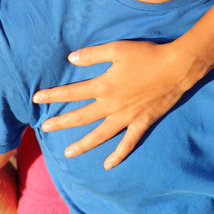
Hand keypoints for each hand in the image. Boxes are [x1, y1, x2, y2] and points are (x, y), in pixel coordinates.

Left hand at [32, 40, 197, 169]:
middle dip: (61, 123)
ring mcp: (127, 117)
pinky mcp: (142, 123)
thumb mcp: (117, 48)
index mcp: (104, 86)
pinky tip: (108, 165)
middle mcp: (112, 106)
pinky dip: (118, 155)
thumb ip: (92, 55)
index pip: (72, 93)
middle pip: (81, 117)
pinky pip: (128, 143)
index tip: (36, 99)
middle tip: (44, 128)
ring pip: (100, 135)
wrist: (177, 68)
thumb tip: (71, 58)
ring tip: (68, 153)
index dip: (53, 96)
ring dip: (83, 144)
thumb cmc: (147, 55)